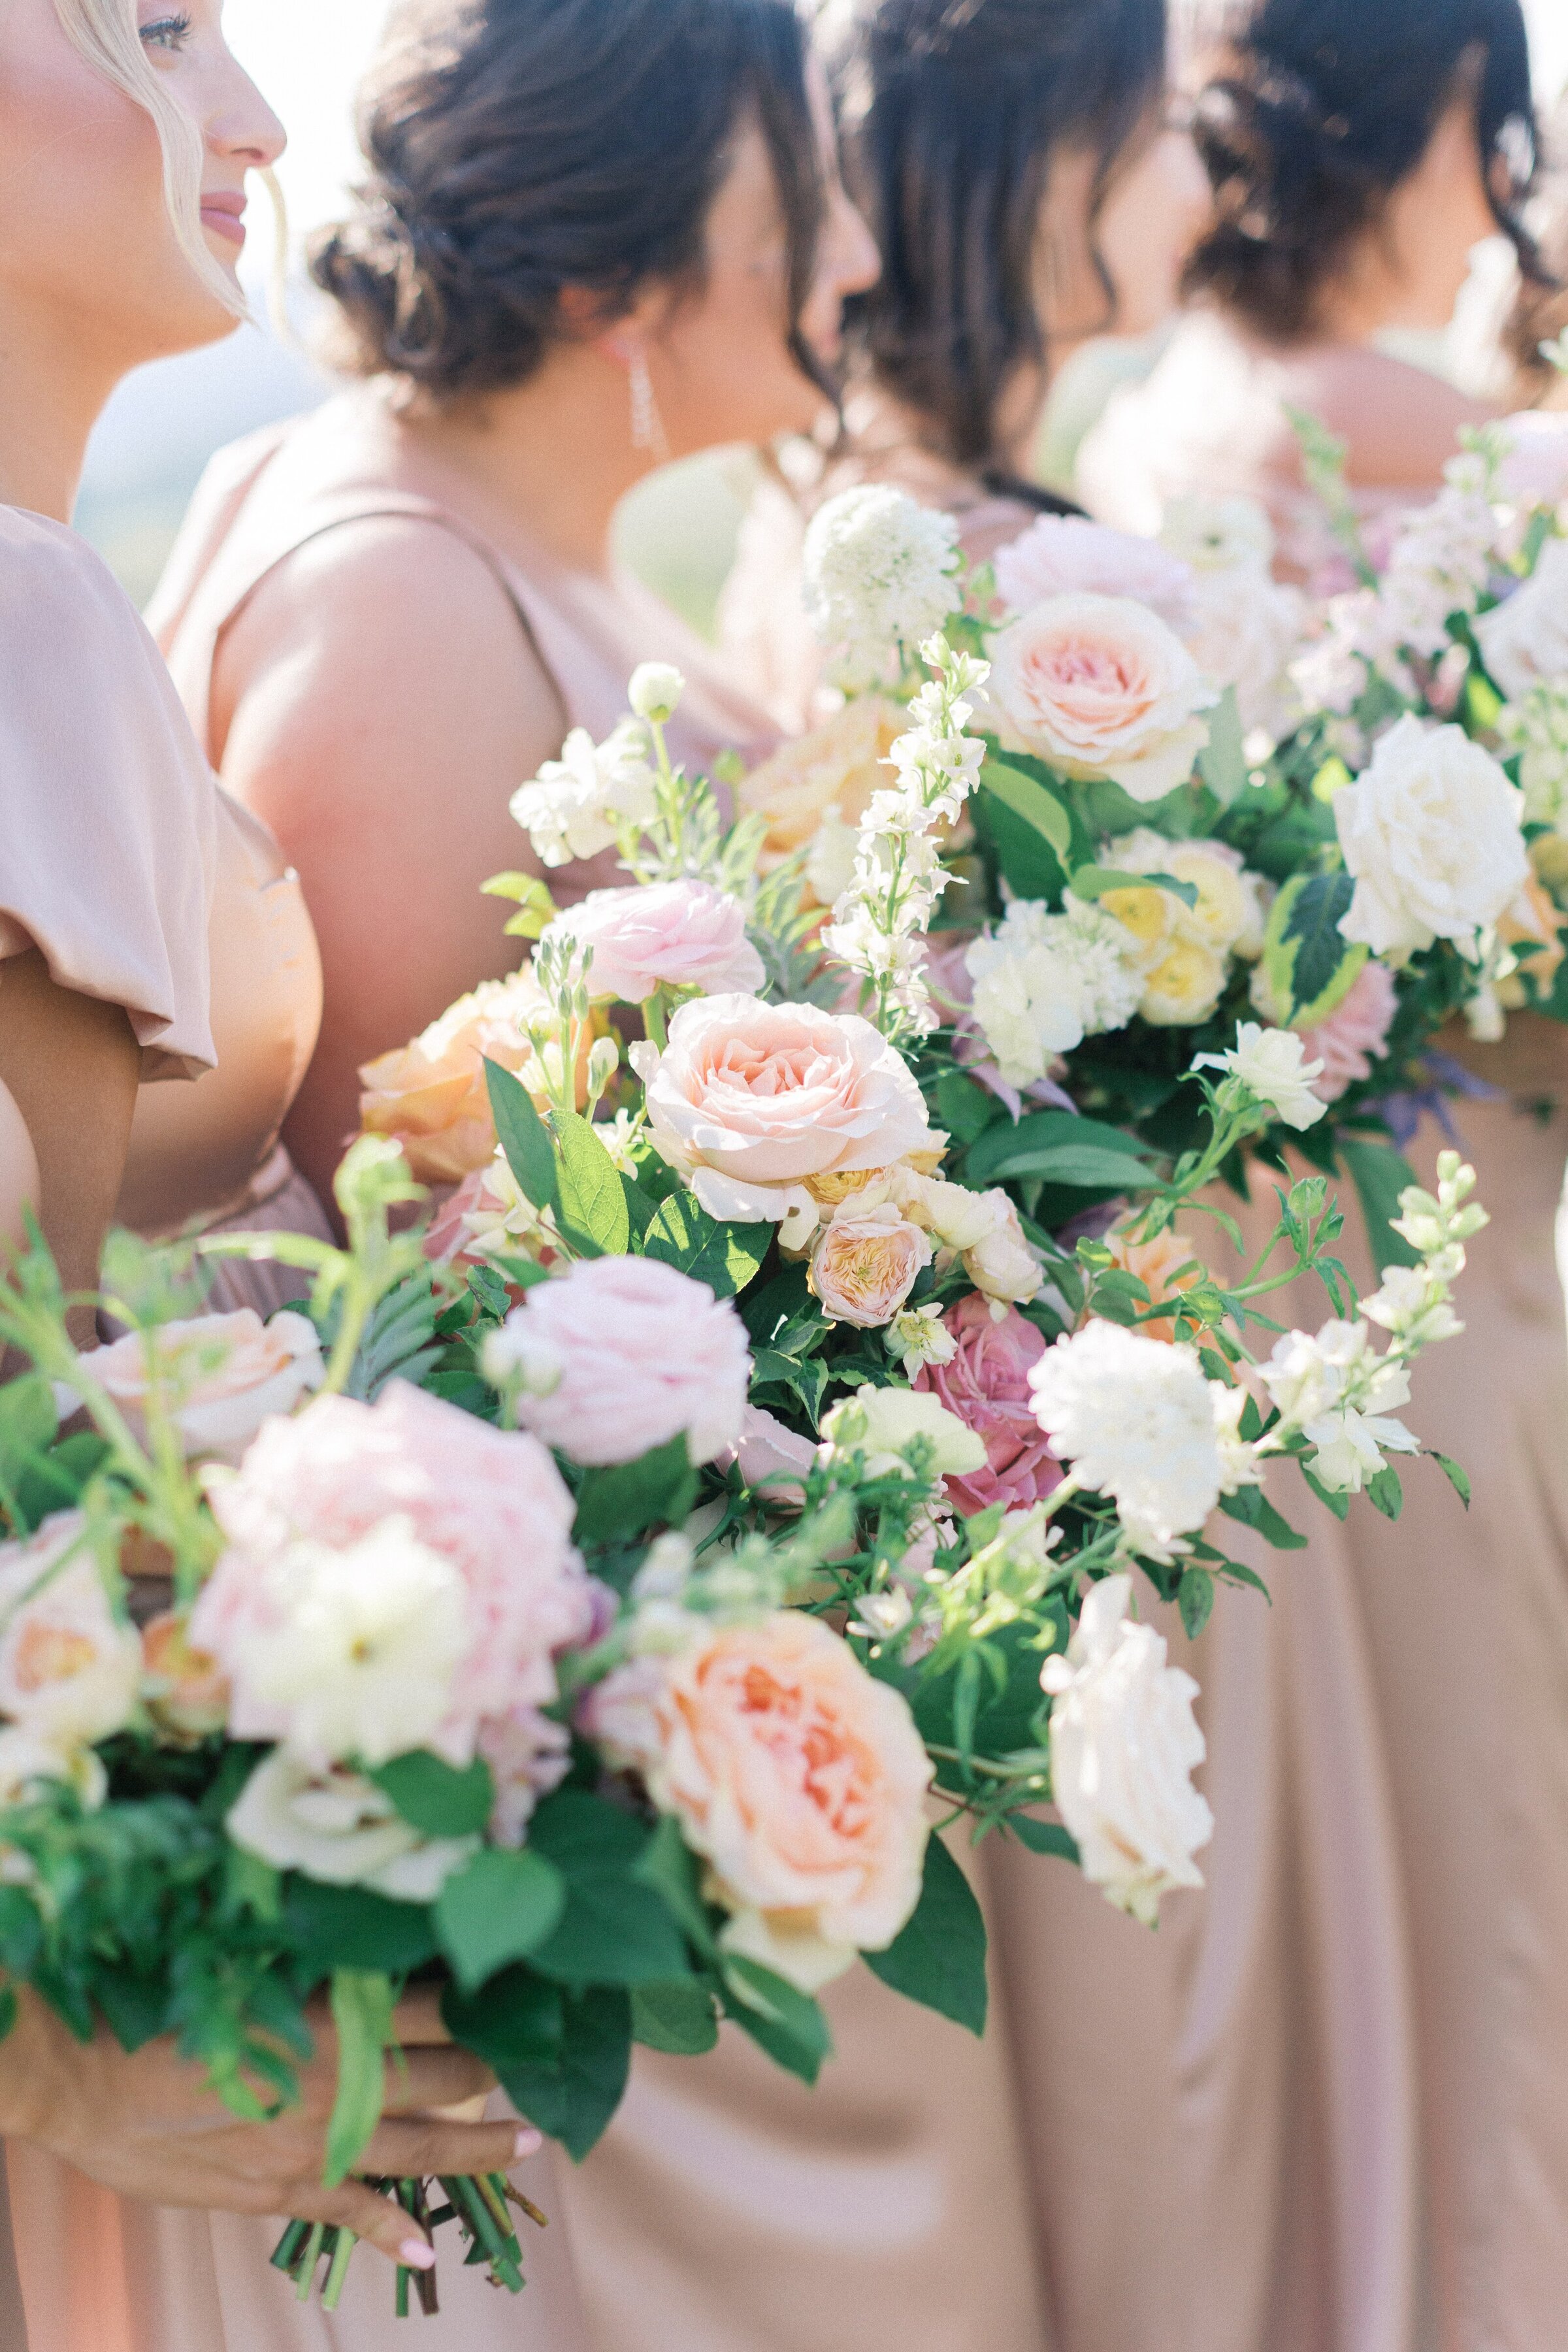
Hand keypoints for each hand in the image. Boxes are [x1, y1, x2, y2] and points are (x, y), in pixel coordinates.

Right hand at [0, 1985, 541, 2267]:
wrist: (93, 2078)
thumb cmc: (169, 2008)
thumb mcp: (257, 1970)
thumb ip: (323, 1971)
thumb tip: (376, 1952)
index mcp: (341, 2018)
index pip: (441, 2005)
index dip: (485, 1999)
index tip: (525, 1994)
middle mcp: (344, 2084)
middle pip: (447, 2074)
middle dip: (490, 2067)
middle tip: (530, 2062)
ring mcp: (318, 2146)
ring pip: (423, 2149)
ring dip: (479, 2148)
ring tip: (524, 2144)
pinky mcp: (283, 2192)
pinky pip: (355, 2216)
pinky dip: (395, 2234)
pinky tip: (427, 2247)